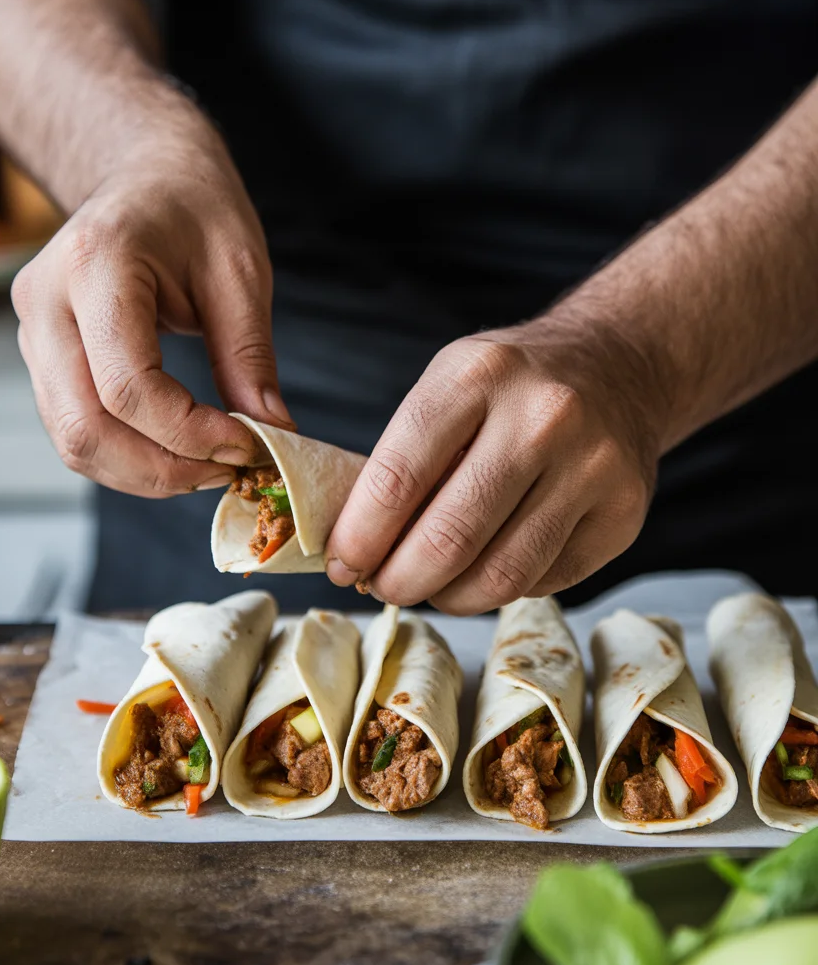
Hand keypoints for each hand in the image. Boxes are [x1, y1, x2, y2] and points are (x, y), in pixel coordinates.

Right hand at [11, 117, 292, 496]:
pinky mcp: (41, 355)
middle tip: (227, 471)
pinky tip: (177, 451)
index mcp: (96, 264)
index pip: (127, 385)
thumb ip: (251, 355)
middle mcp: (46, 300)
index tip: (248, 445)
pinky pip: (73, 428)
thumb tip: (273, 433)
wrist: (145, 174)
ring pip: (72, 440)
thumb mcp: (240, 270)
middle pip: (85, 426)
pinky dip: (125, 456)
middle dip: (163, 468)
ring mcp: (33, 331)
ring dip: (143, 473)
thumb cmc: (194, 207)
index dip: (189, 433)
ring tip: (207, 466)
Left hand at [325, 314, 662, 613]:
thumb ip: (404, 459)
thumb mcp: (450, 385)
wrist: (620, 366)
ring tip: (430, 588)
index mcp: (478, 375)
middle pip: (448, 540)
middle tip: (381, 588)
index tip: (341, 565)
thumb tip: (354, 551)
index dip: (358, 539)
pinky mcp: (624, 515)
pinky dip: (502, 588)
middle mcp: (543, 418)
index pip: (397, 481)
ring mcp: (592, 468)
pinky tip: (488, 567)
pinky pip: (544, 582)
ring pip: (500, 577)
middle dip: (398, 581)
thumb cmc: (512, 387)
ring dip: (449, 598)